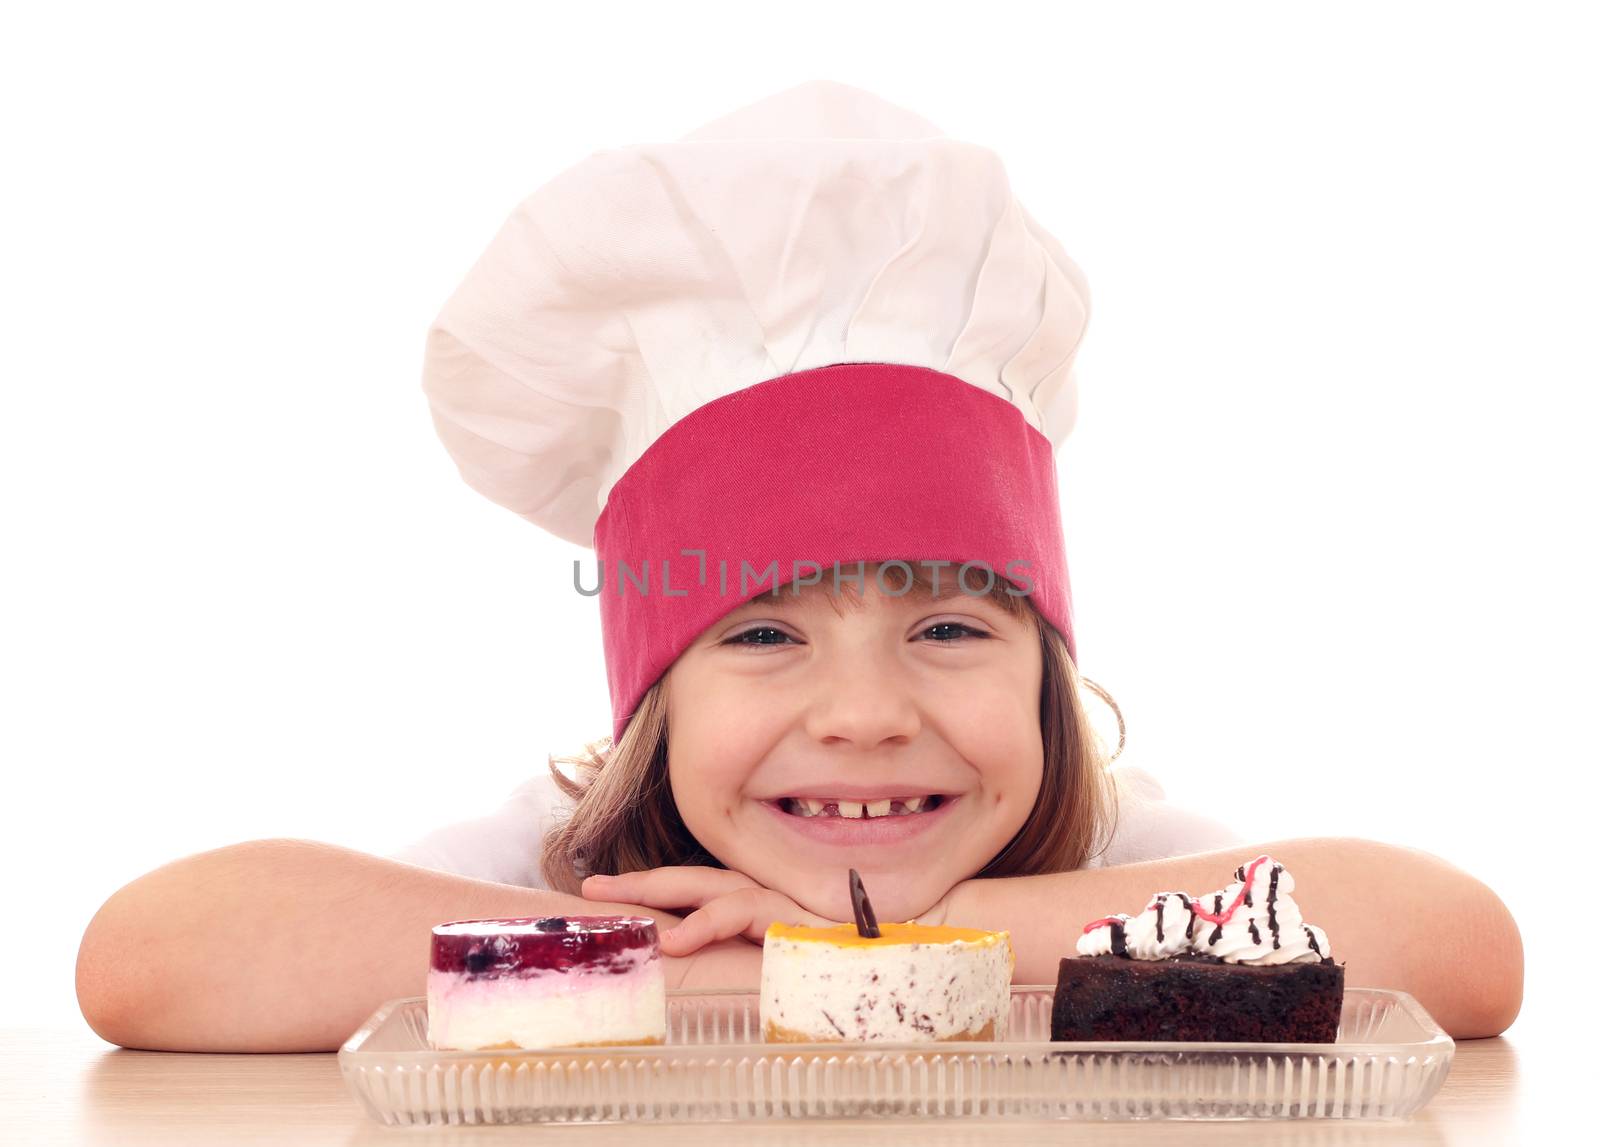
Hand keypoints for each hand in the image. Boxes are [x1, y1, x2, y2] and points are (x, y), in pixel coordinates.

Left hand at [581, 867, 838, 956]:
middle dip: (638, 881)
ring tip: (623, 907)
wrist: (879, 972)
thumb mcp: (759, 971)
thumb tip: (672, 968)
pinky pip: (743, 910)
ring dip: (664, 893)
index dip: (646, 890)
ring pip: (713, 886)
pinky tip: (678, 939)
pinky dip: (706, 922)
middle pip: (690, 879)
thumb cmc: (818, 975)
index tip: (599, 893)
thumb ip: (723, 963)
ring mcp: (777, 902)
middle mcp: (760, 897)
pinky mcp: (792, 918)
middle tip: (591, 886)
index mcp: (748, 907)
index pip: (691, 891)